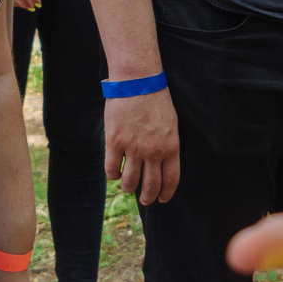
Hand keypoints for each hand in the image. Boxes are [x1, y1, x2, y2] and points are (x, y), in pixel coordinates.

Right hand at [103, 85, 180, 203]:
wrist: (138, 81)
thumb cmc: (156, 101)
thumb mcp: (170, 125)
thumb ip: (167, 147)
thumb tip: (160, 166)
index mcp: (171, 147)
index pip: (170, 180)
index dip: (166, 194)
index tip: (162, 199)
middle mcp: (153, 152)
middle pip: (150, 186)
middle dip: (147, 197)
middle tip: (145, 200)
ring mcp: (133, 148)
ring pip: (129, 182)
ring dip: (128, 188)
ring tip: (128, 186)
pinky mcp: (114, 142)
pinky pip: (112, 169)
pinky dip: (113, 175)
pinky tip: (115, 172)